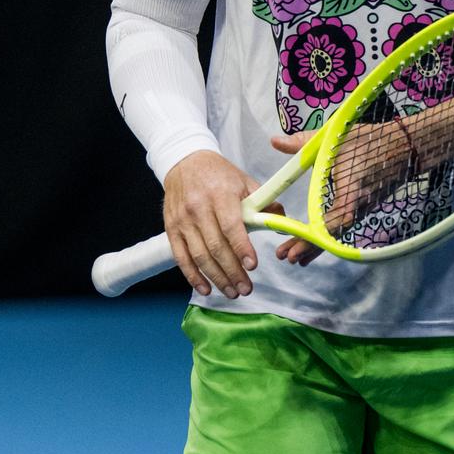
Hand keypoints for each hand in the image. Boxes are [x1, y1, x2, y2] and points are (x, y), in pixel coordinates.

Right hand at [162, 152, 281, 296]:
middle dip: (233, 271)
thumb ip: (263, 203)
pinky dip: (192, 276)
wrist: (184, 161)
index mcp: (219, 194)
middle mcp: (198, 208)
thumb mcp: (243, 181)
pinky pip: (181, 257)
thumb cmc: (217, 174)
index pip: (231, 226)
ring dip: (217, 278)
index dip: (242, 248)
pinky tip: (205, 288)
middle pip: (215, 246)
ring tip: (233, 292)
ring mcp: (182, 219)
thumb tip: (282, 221)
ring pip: (199, 255)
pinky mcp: (171, 228)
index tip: (252, 265)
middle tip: (246, 288)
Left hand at [270, 121, 412, 265]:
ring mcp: (361, 209)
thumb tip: (274, 141)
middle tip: (285, 257)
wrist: (403, 147)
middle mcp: (359, 203)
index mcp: (353, 184)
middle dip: (310, 245)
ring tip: (290, 259)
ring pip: (336, 234)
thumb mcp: (335, 136)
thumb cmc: (369, 140)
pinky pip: (340, 229)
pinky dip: (324, 240)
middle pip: (334, 232)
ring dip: (314, 246)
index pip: (340, 214)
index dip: (322, 231)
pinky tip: (308, 251)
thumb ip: (304, 141)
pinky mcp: (361, 210)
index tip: (302, 241)